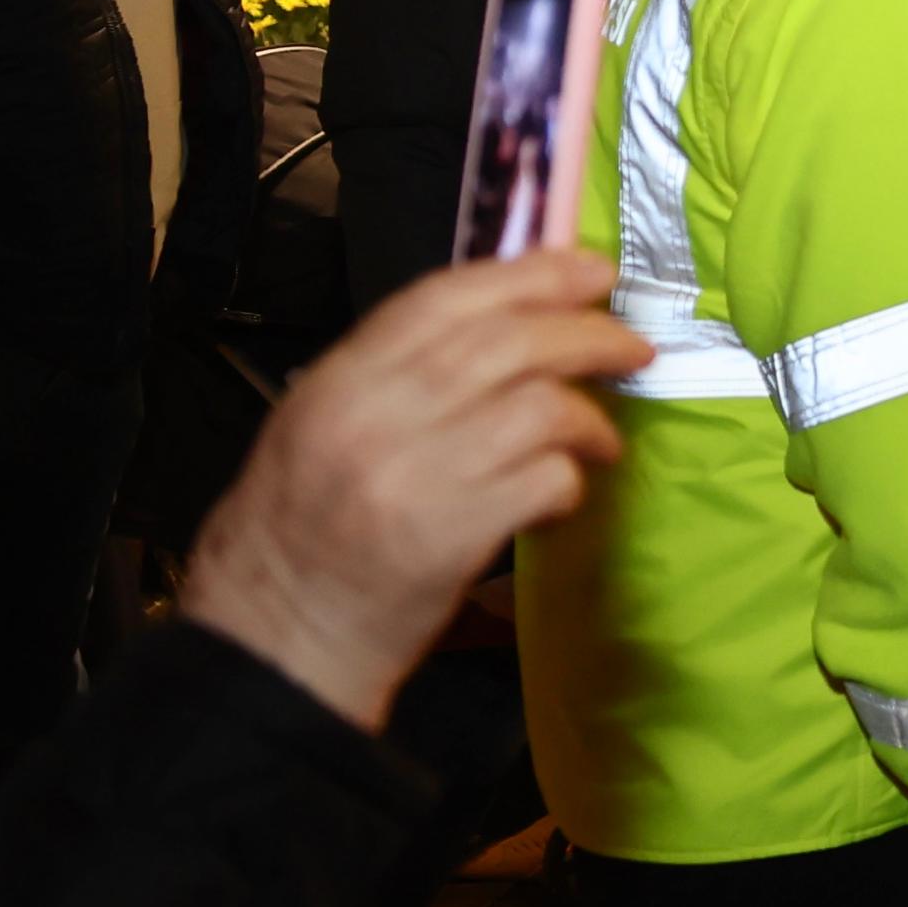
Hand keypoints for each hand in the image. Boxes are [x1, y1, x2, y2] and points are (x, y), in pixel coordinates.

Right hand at [176, 247, 651, 730]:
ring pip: (540, 408)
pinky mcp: (449, 537)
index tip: (590, 270)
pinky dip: (570, 481)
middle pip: (509, 342)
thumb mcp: (321, 425)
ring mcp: (413, 475)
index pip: (445, 297)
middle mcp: (374, 416)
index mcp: (340, 381)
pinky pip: (544, 480)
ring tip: (601, 440)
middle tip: (632, 347)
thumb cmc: (302, 527)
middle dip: (589, 334)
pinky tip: (563, 494)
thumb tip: (510, 318)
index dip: (530, 273)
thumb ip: (399, 371)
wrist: (275, 636)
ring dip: (590, 420)